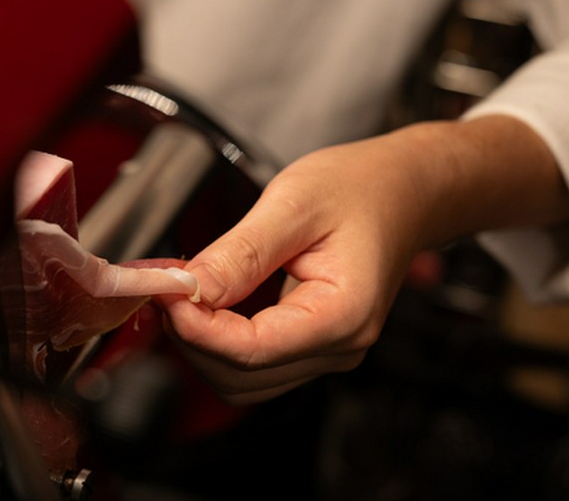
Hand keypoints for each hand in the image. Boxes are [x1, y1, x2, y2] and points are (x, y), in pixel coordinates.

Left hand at [158, 116, 568, 404]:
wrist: (405, 191)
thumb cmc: (362, 189)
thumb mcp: (293, 204)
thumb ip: (240, 253)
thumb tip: (187, 289)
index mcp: (342, 316)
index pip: (249, 351)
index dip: (194, 327)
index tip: (163, 290)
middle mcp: (338, 347)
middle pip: (239, 377)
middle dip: (192, 337)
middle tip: (166, 285)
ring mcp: (326, 352)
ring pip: (241, 379)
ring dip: (202, 342)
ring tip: (184, 289)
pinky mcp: (312, 345)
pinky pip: (254, 362)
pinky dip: (220, 338)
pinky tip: (208, 300)